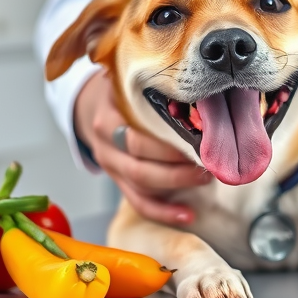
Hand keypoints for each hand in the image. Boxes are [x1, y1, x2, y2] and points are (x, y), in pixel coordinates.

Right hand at [74, 71, 210, 224]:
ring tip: (204, 179)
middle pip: (139, 162)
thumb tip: (200, 88)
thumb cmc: (122, 94)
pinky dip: (164, 212)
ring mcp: (110, 164)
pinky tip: (187, 215)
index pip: (137, 134)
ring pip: (140, 183)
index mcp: (109, 114)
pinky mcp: (117, 181)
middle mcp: (106, 141)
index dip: (168, 142)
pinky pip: (139, 202)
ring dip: (175, 185)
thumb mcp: (130, 82)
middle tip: (206, 161)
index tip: (198, 140)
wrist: (91, 107)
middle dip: (176, 166)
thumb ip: (154, 87)